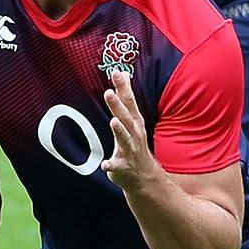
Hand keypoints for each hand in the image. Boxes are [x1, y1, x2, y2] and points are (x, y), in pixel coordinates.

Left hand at [102, 71, 161, 193]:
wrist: (144, 176)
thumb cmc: (134, 143)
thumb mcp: (132, 118)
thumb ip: (125, 96)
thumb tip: (122, 73)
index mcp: (134, 121)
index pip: (128, 101)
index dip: (122, 87)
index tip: (116, 72)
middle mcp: (133, 133)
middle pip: (125, 117)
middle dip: (117, 105)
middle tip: (109, 92)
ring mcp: (129, 150)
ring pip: (124, 139)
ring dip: (119, 131)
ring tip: (113, 121)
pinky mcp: (123, 167)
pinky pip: (116, 166)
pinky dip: (111, 165)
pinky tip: (105, 164)